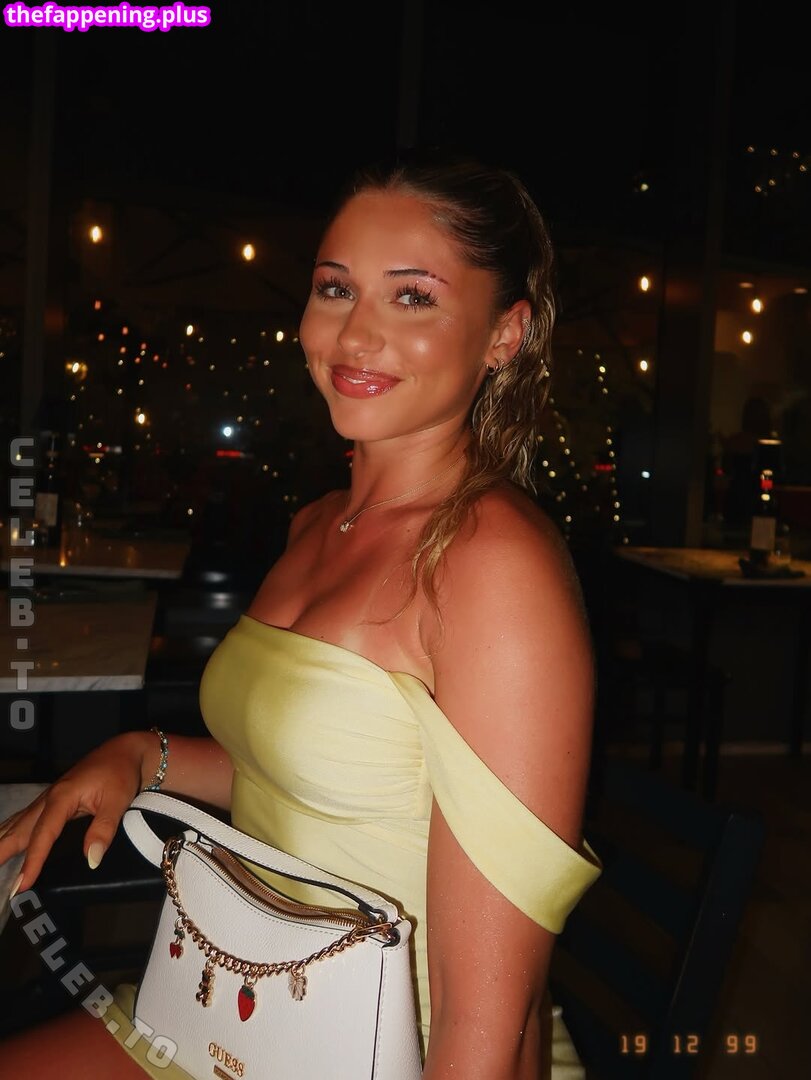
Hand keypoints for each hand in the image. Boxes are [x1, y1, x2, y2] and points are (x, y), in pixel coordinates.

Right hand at [0, 732, 147, 895]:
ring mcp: (48, 798)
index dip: (32, 861)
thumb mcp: (117, 800)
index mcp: (62, 797)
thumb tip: (91, 859)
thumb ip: (103, 829)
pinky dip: (12, 833)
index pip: (42, 835)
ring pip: (18, 824)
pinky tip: (5, 841)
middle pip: (19, 829)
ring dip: (3, 843)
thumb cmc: (121, 772)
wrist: (125, 751)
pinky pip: (26, 819)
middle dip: (2, 852)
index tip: (22, 884)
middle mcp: (49, 798)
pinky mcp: (52, 800)